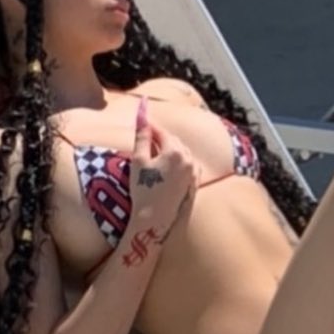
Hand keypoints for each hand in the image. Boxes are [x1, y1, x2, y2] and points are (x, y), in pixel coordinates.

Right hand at [129, 96, 200, 239]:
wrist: (155, 218)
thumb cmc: (143, 190)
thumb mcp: (139, 161)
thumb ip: (142, 136)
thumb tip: (142, 115)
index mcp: (175, 152)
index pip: (162, 132)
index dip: (150, 126)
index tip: (142, 121)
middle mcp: (188, 160)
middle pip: (174, 141)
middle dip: (161, 138)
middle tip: (147, 136)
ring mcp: (194, 172)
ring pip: (182, 152)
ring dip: (171, 149)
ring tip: (156, 151)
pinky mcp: (195, 183)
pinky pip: (189, 164)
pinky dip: (180, 161)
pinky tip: (169, 165)